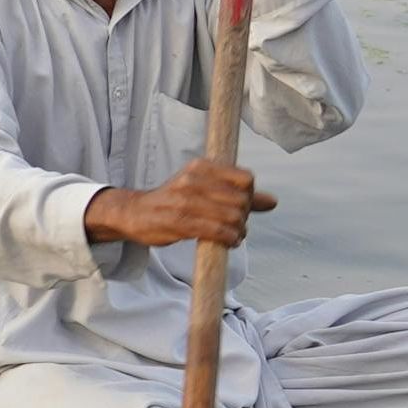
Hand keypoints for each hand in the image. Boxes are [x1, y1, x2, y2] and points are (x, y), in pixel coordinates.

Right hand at [87, 157, 265, 251]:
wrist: (135, 213)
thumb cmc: (173, 200)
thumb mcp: (203, 187)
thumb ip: (237, 193)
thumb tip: (272, 201)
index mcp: (201, 166)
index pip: (245, 179)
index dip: (249, 196)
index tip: (241, 206)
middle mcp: (194, 179)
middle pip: (242, 200)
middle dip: (244, 216)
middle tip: (236, 224)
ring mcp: (186, 201)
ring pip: (233, 217)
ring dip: (239, 231)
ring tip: (233, 235)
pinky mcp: (181, 222)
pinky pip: (219, 232)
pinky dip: (229, 239)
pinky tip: (227, 241)